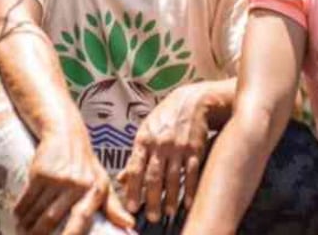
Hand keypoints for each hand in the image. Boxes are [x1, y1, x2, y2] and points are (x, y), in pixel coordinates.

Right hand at [15, 129, 133, 234]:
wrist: (65, 133)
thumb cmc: (84, 163)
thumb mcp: (101, 181)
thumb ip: (113, 206)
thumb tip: (130, 225)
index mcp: (94, 190)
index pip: (81, 220)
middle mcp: (77, 184)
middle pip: (51, 220)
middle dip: (38, 234)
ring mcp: (58, 178)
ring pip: (37, 211)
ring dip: (27, 225)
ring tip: (23, 230)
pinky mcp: (41, 172)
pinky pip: (27, 198)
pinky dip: (20, 211)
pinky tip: (17, 216)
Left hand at [120, 83, 211, 223]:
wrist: (193, 101)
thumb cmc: (166, 117)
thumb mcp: (146, 131)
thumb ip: (135, 156)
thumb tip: (121, 178)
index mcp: (144, 140)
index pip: (135, 169)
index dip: (132, 190)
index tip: (131, 207)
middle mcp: (160, 144)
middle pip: (153, 177)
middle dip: (151, 199)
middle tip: (150, 217)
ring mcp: (178, 147)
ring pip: (173, 178)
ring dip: (171, 198)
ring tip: (168, 213)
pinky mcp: (195, 149)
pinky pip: (191, 173)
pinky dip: (189, 190)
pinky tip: (187, 202)